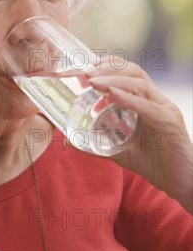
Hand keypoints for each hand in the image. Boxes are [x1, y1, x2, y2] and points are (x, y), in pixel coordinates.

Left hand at [86, 57, 191, 213]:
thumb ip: (99, 145)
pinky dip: (127, 98)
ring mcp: (164, 110)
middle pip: (134, 71)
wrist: (183, 185)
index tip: (86, 68)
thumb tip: (70, 141)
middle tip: (85, 72)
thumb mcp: (122, 152)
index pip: (129, 73)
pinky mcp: (169, 123)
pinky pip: (147, 106)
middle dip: (108, 68)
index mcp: (147, 102)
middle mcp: (157, 101)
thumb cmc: (157, 165)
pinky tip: (110, 95)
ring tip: (93, 81)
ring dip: (113, 80)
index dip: (108, 66)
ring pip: (139, 84)